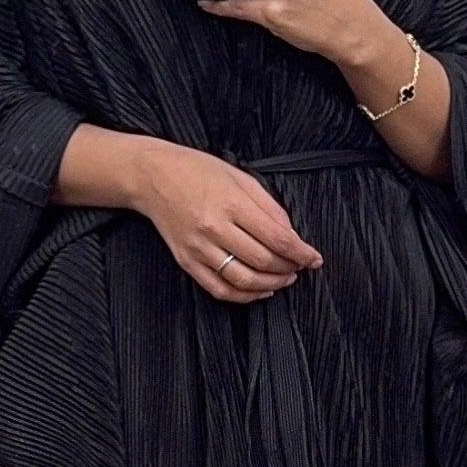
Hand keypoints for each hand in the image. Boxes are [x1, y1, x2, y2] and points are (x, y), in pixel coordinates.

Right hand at [132, 140, 324, 304]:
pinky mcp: (187, 261)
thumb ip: (269, 207)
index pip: (277, 238)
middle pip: (263, 261)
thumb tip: (291, 235)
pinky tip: (259, 290)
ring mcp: (198, 248)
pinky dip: (244, 295)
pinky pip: (219, 288)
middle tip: (300, 267)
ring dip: (271, 285)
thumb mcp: (240, 177)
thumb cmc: (197, 171)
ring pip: (243, 280)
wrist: (152, 177)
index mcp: (231, 203)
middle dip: (289, 268)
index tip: (314, 258)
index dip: (301, 253)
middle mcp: (214, 228)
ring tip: (284, 279)